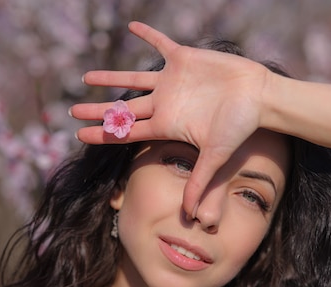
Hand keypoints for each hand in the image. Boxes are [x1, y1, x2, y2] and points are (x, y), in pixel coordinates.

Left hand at [70, 21, 272, 215]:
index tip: (78, 136)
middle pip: (123, 108)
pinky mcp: (184, 59)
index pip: (127, 131)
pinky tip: (130, 27)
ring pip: (133, 79)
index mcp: (166, 124)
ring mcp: (172, 81)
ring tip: (86, 77)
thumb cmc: (238, 127)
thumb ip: (199, 182)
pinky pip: (161, 44)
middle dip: (97, 110)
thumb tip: (190, 215)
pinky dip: (147, 35)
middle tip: (72, 110)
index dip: (102, 133)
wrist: (258, 98)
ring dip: (110, 77)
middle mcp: (164, 103)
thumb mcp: (215, 156)